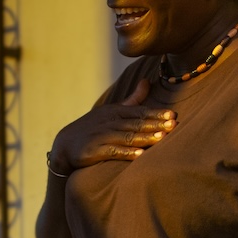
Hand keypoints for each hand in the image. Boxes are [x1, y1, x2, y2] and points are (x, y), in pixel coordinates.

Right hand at [49, 77, 174, 174]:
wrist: (64, 146)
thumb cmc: (93, 128)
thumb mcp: (111, 111)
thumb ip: (132, 100)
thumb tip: (147, 81)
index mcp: (114, 111)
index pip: (139, 111)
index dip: (156, 114)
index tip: (172, 115)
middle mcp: (108, 122)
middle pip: (135, 123)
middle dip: (155, 124)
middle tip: (173, 125)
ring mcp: (101, 136)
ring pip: (126, 136)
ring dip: (144, 137)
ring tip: (161, 138)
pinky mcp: (94, 151)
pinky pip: (113, 151)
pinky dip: (126, 153)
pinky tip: (139, 155)